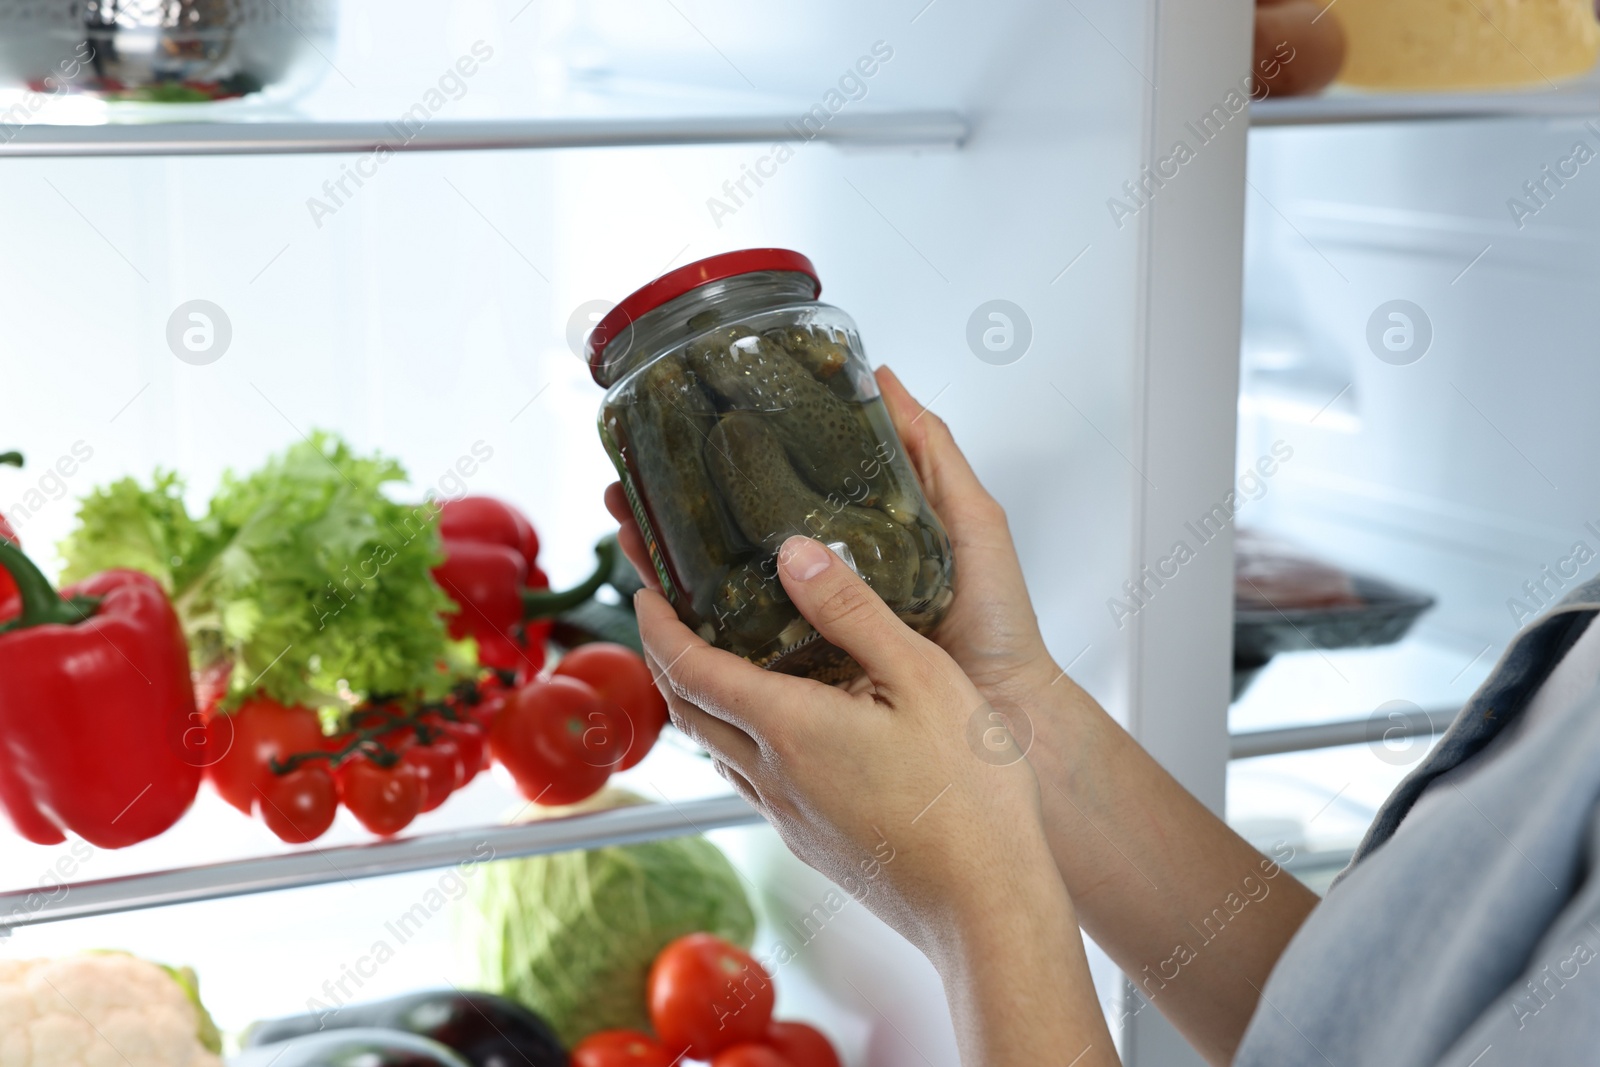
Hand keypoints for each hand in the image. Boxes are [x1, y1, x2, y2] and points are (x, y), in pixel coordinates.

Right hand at [604, 365, 1066, 716]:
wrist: (1009, 718)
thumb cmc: (999, 627)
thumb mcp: (972, 521)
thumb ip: (931, 454)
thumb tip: (884, 380)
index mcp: (852, 549)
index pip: (771, 505)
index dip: (724, 477)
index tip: (680, 444)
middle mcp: (819, 595)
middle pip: (727, 549)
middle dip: (672, 518)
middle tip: (627, 490)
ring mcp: (805, 643)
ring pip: (715, 601)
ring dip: (666, 564)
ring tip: (626, 530)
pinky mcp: (803, 690)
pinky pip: (736, 661)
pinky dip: (691, 635)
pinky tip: (660, 606)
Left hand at [633, 535, 1118, 1065]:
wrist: (987, 907)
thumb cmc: (969, 797)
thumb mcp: (922, 675)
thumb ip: (853, 612)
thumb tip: (795, 557)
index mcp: (789, 729)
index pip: (689, 669)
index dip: (658, 625)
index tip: (645, 593)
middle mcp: (773, 778)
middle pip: (689, 712)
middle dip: (666, 658)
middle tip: (669, 617)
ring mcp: (789, 817)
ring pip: (717, 751)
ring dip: (701, 703)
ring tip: (719, 662)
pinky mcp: (811, 843)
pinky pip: (751, 782)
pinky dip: (739, 741)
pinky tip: (780, 730)